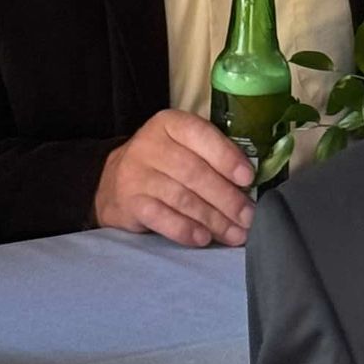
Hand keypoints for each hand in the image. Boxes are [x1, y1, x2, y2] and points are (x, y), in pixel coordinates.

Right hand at [93, 111, 254, 248]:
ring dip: (213, 219)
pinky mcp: (130, 202)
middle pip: (194, 172)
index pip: (201, 135)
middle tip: (249, 217)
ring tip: (235, 234)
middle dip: (226, 198)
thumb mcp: (183, 147)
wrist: (113, 182)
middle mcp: (150, 144)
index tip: (248, 179)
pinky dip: (185, 230)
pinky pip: (162, 217)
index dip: (226, 157)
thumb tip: (250, 186)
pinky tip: (203, 239)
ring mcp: (137, 174)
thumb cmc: (163, 164)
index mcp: (170, 123)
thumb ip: (212, 157)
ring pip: (182, 197)